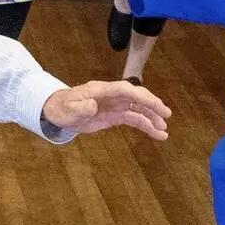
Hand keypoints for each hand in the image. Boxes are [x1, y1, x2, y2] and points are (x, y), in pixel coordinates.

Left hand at [41, 80, 171, 139]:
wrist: (57, 111)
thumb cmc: (62, 108)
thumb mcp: (68, 109)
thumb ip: (80, 107)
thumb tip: (92, 105)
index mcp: (102, 90)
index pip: (125, 90)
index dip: (140, 96)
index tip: (154, 104)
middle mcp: (112, 96)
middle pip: (136, 97)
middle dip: (152, 104)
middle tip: (166, 115)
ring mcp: (115, 105)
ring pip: (138, 109)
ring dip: (152, 118)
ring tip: (164, 130)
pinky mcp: (114, 116)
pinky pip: (133, 119)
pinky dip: (145, 125)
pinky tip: (156, 134)